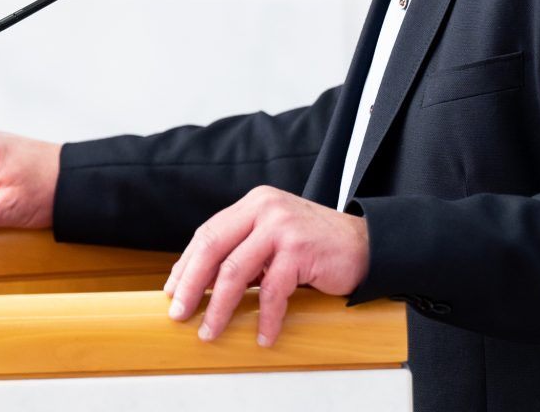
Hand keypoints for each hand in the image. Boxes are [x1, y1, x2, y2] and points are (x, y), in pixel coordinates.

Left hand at [163, 185, 368, 346]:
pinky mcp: (300, 249)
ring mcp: (282, 226)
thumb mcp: (275, 237)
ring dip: (219, 307)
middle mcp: (265, 208)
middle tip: (179, 313)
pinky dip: (265, 318)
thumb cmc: (318, 245)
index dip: (186, 264)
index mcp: (254, 203)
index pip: (208, 232)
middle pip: (213, 247)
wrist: (367, 244)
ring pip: (235, 271)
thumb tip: (202, 284)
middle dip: (191, 284)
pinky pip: (272, 291)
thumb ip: (245, 248)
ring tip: (211, 331)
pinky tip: (263, 335)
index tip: (172, 291)